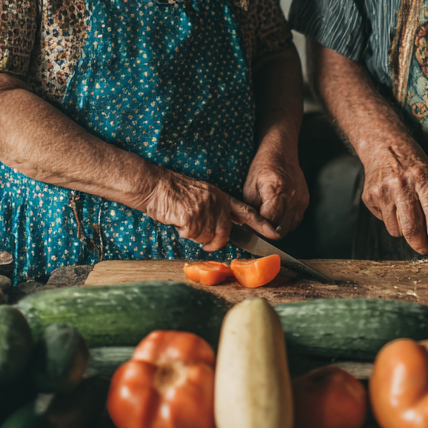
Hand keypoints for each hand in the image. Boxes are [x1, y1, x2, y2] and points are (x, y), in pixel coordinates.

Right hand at [144, 169, 277, 251]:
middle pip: (225, 234)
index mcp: (220, 196)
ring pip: (207, 238)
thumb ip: (214, 210)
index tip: (275, 234)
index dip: (261, 224)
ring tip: (184, 221)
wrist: (153, 185)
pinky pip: (192, 236)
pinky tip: (177, 221)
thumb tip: (221, 232)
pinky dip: (183, 233)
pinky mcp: (191, 216)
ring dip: (195, 236)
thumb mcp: (200, 195)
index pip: (246, 211)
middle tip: (200, 237)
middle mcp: (215, 201)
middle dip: (213, 242)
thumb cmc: (172, 193)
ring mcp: (204, 208)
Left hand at [242, 145, 308, 236]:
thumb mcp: (249, 187)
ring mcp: (301, 201)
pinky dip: (285, 223)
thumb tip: (250, 227)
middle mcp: (292, 198)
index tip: (251, 230)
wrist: (281, 154)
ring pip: (289, 228)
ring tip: (268, 219)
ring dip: (277, 228)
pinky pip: (295, 221)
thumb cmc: (262, 167)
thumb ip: (251, 210)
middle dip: (267, 232)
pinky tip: (277, 215)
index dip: (259, 230)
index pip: (269, 222)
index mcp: (276, 191)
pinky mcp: (305, 202)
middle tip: (258, 226)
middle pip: (280, 228)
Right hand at [362, 139, 427, 253]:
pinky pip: (384, 222)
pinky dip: (391, 219)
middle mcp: (401, 185)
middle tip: (425, 247)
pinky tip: (393, 203)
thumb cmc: (412, 163)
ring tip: (407, 215)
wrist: (383, 145)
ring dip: (404, 230)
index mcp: (422, 176)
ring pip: (396, 230)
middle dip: (420, 244)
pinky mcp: (369, 198)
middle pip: (411, 227)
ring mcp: (382, 192)